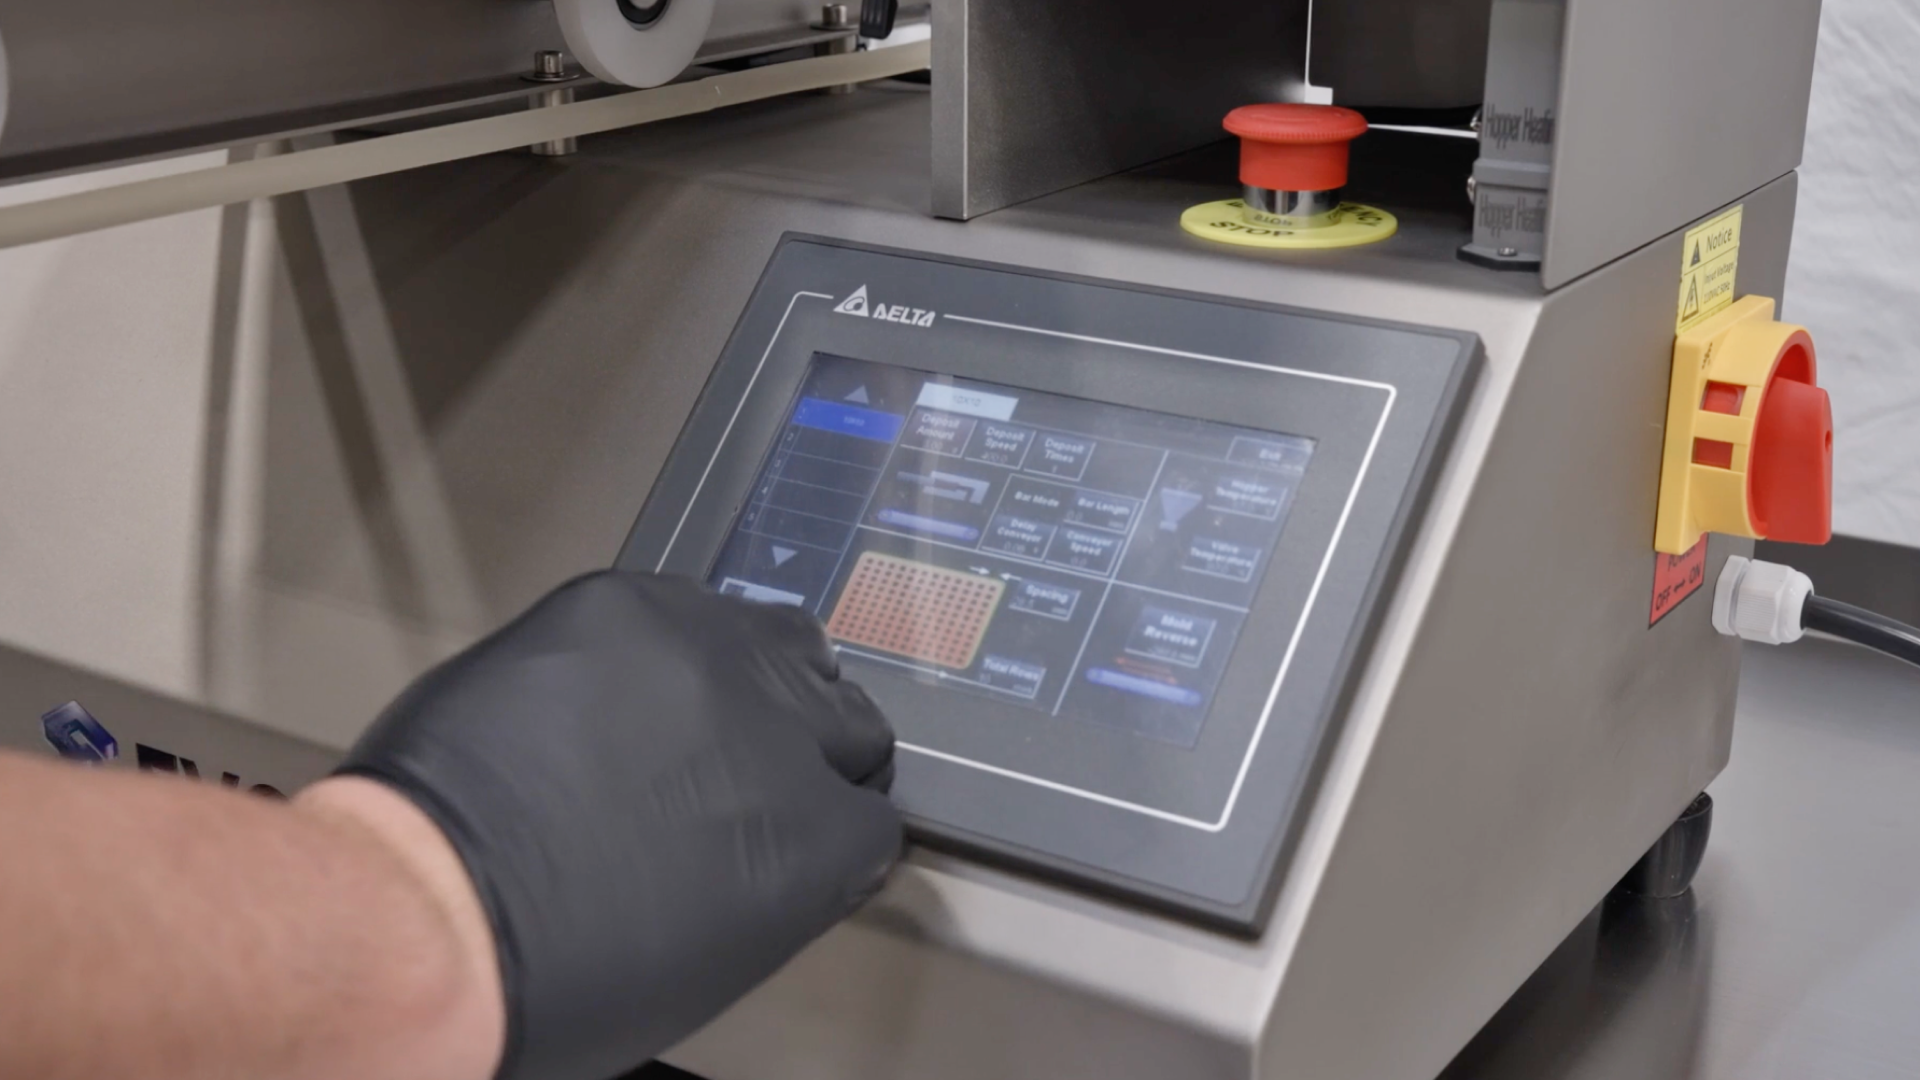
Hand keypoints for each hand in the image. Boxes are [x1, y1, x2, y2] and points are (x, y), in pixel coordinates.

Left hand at [335, 571, 902, 1079]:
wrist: (428, 909)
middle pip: (849, 716)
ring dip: (752, 677)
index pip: (875, 816)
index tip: (793, 829)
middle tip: (742, 773)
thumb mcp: (710, 963)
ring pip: (783, 639)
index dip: (829, 826)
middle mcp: (786, 734)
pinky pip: (676, 607)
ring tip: (691, 713)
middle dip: (809, 748)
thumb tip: (765, 846)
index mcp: (818, 841)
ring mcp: (708, 655)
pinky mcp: (625, 604)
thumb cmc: (551, 978)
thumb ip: (774, 884)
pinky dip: (655, 647)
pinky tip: (609, 691)